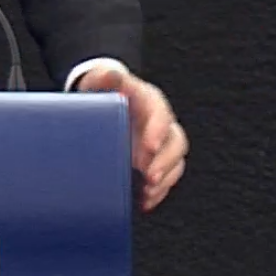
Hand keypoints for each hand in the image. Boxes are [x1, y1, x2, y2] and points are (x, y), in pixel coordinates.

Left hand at [75, 66, 186, 211]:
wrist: (101, 99)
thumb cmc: (102, 89)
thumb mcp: (100, 79)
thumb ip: (105, 76)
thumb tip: (112, 74)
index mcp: (150, 100)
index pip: (161, 115)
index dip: (158, 132)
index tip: (149, 148)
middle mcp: (161, 122)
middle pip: (175, 142)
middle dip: (165, 162)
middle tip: (150, 177)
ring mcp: (161, 142)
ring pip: (176, 161)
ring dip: (165, 179)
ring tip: (148, 192)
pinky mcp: (156, 159)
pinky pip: (167, 177)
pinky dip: (158, 191)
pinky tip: (145, 201)